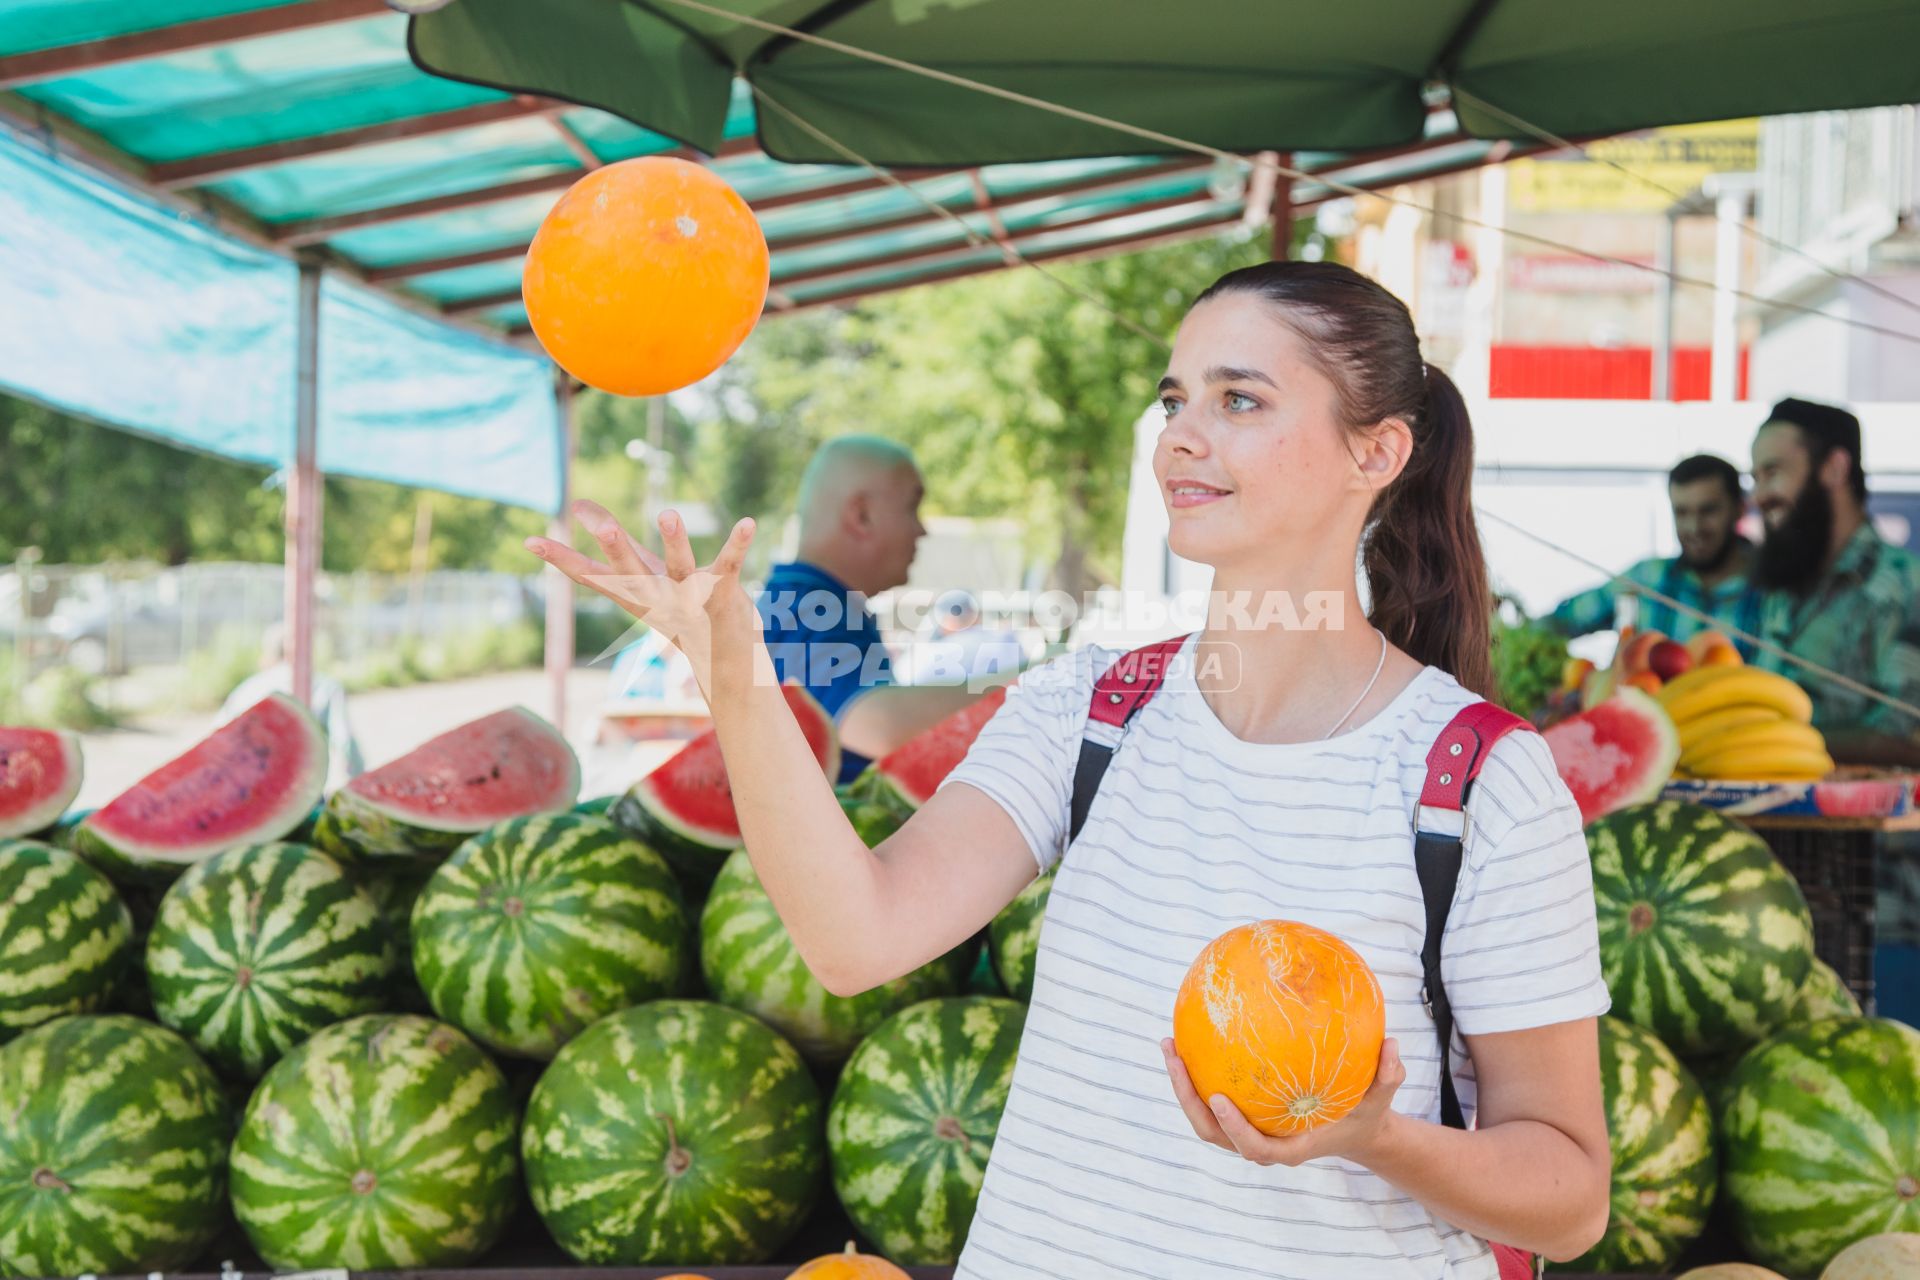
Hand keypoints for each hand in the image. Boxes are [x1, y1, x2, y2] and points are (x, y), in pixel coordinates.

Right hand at [525, 500, 758, 691]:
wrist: (724, 664)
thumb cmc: (680, 610)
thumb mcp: (644, 579)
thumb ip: (618, 546)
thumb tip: (581, 507)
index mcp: (635, 594)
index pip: (591, 575)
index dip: (561, 559)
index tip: (530, 540)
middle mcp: (658, 598)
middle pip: (632, 574)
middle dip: (617, 551)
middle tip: (603, 527)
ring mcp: (691, 598)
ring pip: (680, 569)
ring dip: (675, 542)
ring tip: (668, 514)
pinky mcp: (724, 595)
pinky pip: (730, 566)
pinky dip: (738, 544)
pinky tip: (748, 522)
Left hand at [1160, 1036, 1406, 1167]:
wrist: (1355, 1131)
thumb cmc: (1365, 1114)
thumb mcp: (1382, 1098)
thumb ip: (1388, 1076)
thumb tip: (1392, 1044)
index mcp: (1291, 1147)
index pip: (1256, 1148)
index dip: (1234, 1129)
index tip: (1219, 1099)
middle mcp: (1263, 1143)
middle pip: (1214, 1133)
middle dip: (1188, 1100)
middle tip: (1175, 1057)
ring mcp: (1249, 1131)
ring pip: (1204, 1119)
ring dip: (1182, 1086)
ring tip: (1169, 1043)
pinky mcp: (1243, 1117)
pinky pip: (1212, 1099)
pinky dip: (1197, 1075)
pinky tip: (1190, 1036)